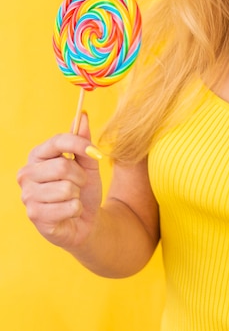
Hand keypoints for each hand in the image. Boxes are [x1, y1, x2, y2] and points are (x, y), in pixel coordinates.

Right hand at [17, 113, 102, 250]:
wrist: (85, 220)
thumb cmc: (83, 188)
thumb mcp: (88, 163)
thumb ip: (83, 141)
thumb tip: (83, 115)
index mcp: (38, 155)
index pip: (58, 141)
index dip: (80, 145)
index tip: (96, 153)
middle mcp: (26, 173)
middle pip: (63, 166)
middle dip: (81, 177)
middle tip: (80, 184)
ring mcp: (27, 195)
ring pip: (66, 189)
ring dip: (78, 195)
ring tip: (72, 199)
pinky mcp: (35, 215)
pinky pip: (68, 207)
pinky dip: (76, 209)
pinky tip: (68, 213)